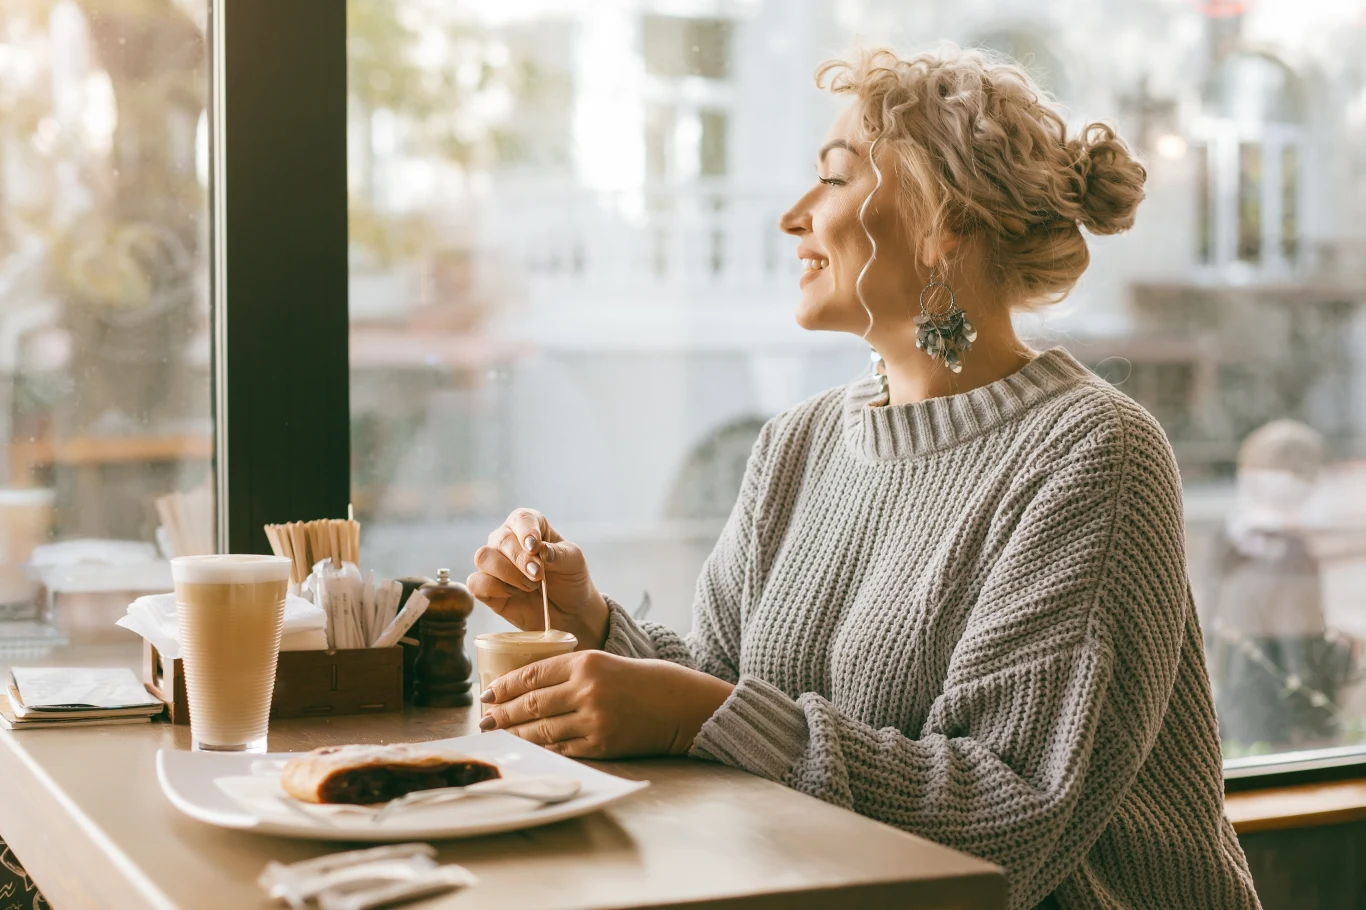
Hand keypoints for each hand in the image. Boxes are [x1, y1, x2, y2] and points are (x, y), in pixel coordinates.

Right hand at [467, 508, 608, 649]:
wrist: (568, 612)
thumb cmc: (570, 579)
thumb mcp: (573, 563)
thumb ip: (558, 554)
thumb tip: (541, 549)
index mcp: (530, 527)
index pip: (521, 518)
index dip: (525, 530)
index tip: (535, 547)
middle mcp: (507, 541)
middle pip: (500, 539)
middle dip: (520, 559)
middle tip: (538, 575)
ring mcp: (494, 564)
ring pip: (483, 557)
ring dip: (507, 573)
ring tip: (530, 586)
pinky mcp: (486, 588)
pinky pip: (475, 582)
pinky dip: (494, 588)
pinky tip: (513, 594)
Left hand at [478, 650, 733, 758]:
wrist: (684, 705)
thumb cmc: (646, 681)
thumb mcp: (607, 663)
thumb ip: (572, 673)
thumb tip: (529, 688)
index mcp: (586, 662)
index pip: (532, 674)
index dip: (505, 686)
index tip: (487, 694)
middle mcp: (587, 689)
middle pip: (531, 704)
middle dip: (502, 713)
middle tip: (485, 720)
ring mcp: (594, 719)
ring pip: (541, 730)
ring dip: (516, 734)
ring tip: (500, 735)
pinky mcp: (602, 744)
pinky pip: (561, 748)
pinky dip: (542, 749)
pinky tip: (528, 748)